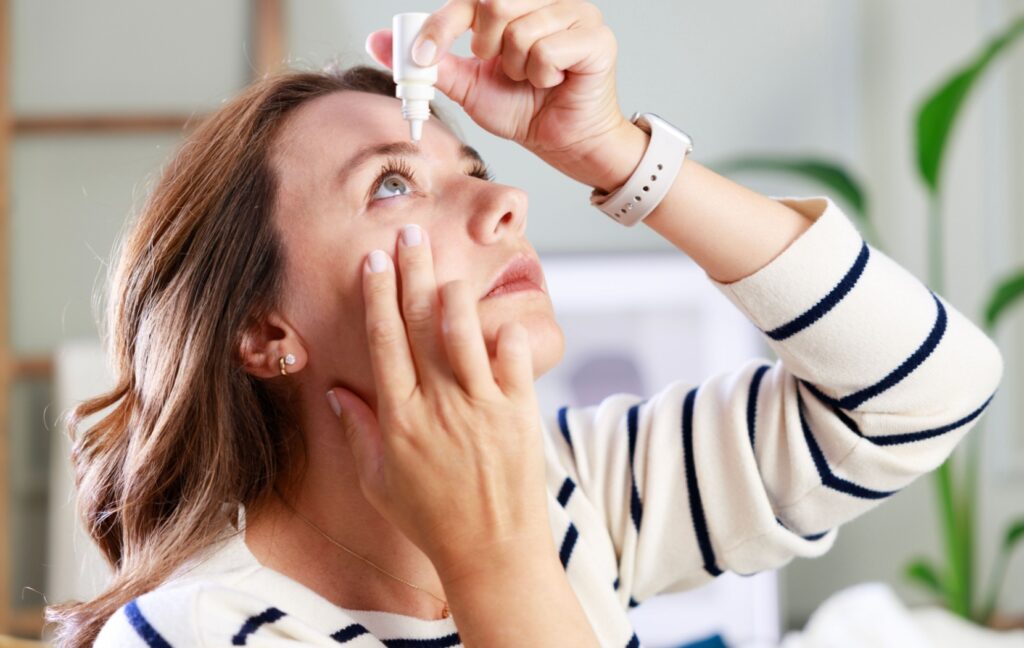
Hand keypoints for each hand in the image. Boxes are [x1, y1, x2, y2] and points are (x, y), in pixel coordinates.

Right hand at [327, 224, 552, 580]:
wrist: (492, 551)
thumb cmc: (431, 519)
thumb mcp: (380, 481)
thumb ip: (358, 432)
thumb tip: (336, 391)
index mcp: (400, 419)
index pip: (384, 342)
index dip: (378, 297)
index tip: (374, 260)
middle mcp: (438, 405)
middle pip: (420, 324)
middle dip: (413, 274)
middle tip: (410, 234)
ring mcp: (482, 407)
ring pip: (465, 333)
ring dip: (455, 294)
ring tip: (447, 269)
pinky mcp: (519, 413)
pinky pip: (515, 360)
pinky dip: (508, 335)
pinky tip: (501, 318)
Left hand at [365, 0, 635, 191]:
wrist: (563, 142)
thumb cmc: (524, 109)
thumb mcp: (467, 85)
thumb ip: (430, 62)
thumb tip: (378, 42)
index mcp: (517, 1)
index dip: (441, 25)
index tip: (422, 57)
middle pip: (495, 2)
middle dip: (486, 47)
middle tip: (500, 68)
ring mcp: (578, 13)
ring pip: (521, 31)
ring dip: (517, 69)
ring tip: (531, 79)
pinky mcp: (597, 38)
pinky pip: (548, 51)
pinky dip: (542, 76)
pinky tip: (553, 82)